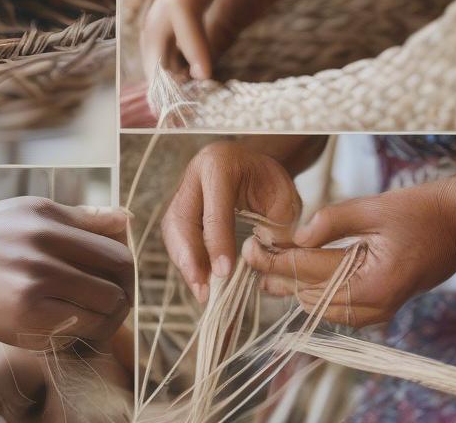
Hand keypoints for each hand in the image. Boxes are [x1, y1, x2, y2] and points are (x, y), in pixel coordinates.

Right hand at [0, 197, 133, 351]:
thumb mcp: (24, 212)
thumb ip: (78, 218)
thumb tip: (126, 218)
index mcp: (46, 217)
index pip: (116, 246)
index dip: (124, 269)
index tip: (112, 281)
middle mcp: (43, 244)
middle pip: (119, 275)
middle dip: (122, 294)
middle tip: (107, 307)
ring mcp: (35, 281)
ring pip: (107, 306)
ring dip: (106, 320)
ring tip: (88, 323)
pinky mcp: (25, 317)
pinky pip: (81, 330)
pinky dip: (84, 336)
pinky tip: (68, 333)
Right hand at [162, 142, 300, 303]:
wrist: (253, 167)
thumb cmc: (270, 182)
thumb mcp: (284, 198)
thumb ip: (276, 228)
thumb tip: (263, 263)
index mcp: (220, 164)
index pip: (214, 208)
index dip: (217, 241)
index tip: (224, 272)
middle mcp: (194, 175)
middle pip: (181, 217)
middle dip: (189, 255)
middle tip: (203, 287)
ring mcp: (183, 191)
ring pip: (172, 228)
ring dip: (184, 262)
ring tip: (201, 291)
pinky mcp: (180, 208)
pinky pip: (175, 236)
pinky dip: (185, 260)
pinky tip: (199, 280)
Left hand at [243, 177, 455, 325]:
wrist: (454, 224)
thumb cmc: (417, 212)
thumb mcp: (370, 208)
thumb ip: (330, 222)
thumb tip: (296, 236)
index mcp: (372, 282)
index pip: (309, 272)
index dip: (274, 260)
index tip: (247, 249)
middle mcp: (375, 305)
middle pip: (310, 293)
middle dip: (276, 275)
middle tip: (246, 256)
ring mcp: (379, 310)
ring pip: (322, 306)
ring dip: (292, 287)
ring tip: (261, 267)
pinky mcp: (380, 305)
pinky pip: (338, 307)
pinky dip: (313, 293)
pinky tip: (292, 278)